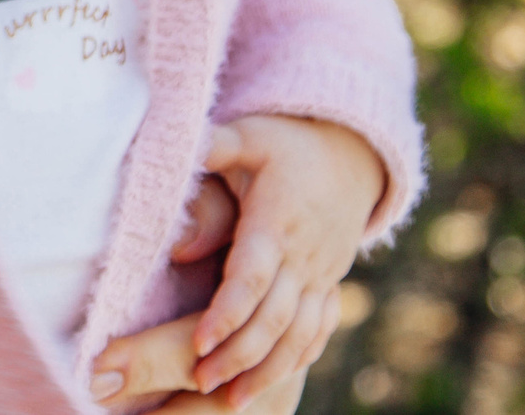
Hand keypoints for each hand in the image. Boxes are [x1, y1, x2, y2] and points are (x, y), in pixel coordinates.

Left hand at [91, 115, 383, 409]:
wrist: (349, 153)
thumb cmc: (281, 143)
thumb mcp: (246, 136)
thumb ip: (210, 152)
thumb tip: (176, 181)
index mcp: (278, 220)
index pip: (253, 275)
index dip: (228, 311)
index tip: (199, 342)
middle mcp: (305, 255)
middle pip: (275, 316)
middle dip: (239, 353)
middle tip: (199, 382)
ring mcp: (321, 275)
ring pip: (299, 334)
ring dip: (266, 369)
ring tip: (228, 399)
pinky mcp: (328, 286)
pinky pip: (318, 333)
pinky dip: (295, 361)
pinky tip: (267, 384)